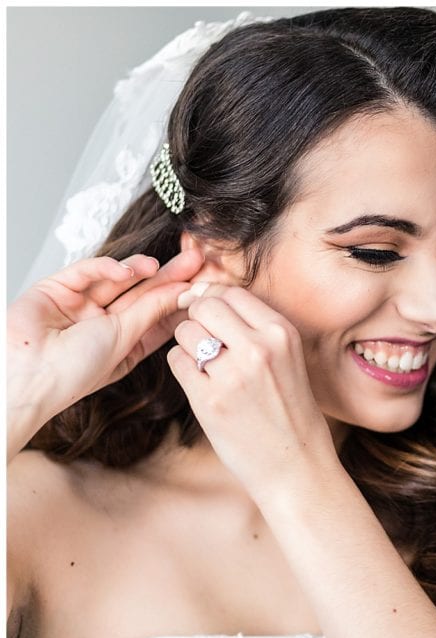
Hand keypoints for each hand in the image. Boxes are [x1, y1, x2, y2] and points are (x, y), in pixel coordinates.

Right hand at [7, 249, 203, 439]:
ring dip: (141, 270)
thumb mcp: (125, 340)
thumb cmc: (73, 372)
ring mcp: (80, 305)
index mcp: (121, 343)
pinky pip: (87, 271)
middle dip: (169, 277)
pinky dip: (108, 267)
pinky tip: (128, 270)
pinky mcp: (56, 288)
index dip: (180, 299)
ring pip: (117, 279)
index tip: (206, 285)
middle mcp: (102, 323)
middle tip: (196, 260)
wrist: (27, 377)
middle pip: (142, 294)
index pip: (158, 315)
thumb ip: (152, 311)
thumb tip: (184, 291)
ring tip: (159, 265)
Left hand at [166, 283, 336, 501]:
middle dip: (198, 320)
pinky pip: (177, 362)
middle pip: (205, 306)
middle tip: (206, 341)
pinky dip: (183, 369)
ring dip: (188, 345)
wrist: (295, 464)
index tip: (212, 317)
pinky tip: (201, 385)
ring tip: (206, 367)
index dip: (215, 301)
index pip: (232, 292)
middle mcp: (259, 348)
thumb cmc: (290, 410)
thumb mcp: (288, 358)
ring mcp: (233, 375)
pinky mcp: (209, 401)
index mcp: (282, 333)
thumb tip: (206, 296)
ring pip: (185, 332)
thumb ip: (256, 328)